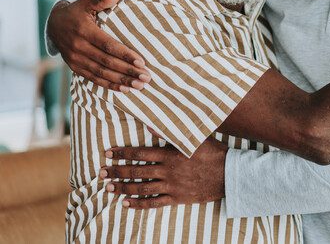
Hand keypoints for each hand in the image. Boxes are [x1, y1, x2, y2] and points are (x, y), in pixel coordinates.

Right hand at [48, 0, 149, 91]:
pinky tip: (125, 89)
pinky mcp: (75, 67)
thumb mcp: (86, 2)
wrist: (54, 24)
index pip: (108, 45)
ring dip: (122, 81)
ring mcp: (76, 60)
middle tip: (147, 78)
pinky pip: (94, 79)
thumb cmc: (77, 11)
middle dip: (128, 71)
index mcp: (85, 31)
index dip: (125, 54)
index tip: (142, 62)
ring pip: (101, 74)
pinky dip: (109, 85)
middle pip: (107, 63)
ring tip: (140, 85)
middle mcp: (79, 47)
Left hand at [102, 138, 228, 208]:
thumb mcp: (195, 138)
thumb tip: (150, 125)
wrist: (229, 174)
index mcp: (171, 154)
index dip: (123, 153)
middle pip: (136, 171)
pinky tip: (126, 203)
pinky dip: (139, 204)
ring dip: (123, 187)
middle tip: (101, 171)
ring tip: (108, 187)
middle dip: (116, 171)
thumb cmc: (213, 152)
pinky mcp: (177, 198)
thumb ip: (171, 132)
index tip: (109, 153)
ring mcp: (171, 186)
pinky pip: (154, 203)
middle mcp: (168, 171)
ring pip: (141, 188)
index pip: (140, 153)